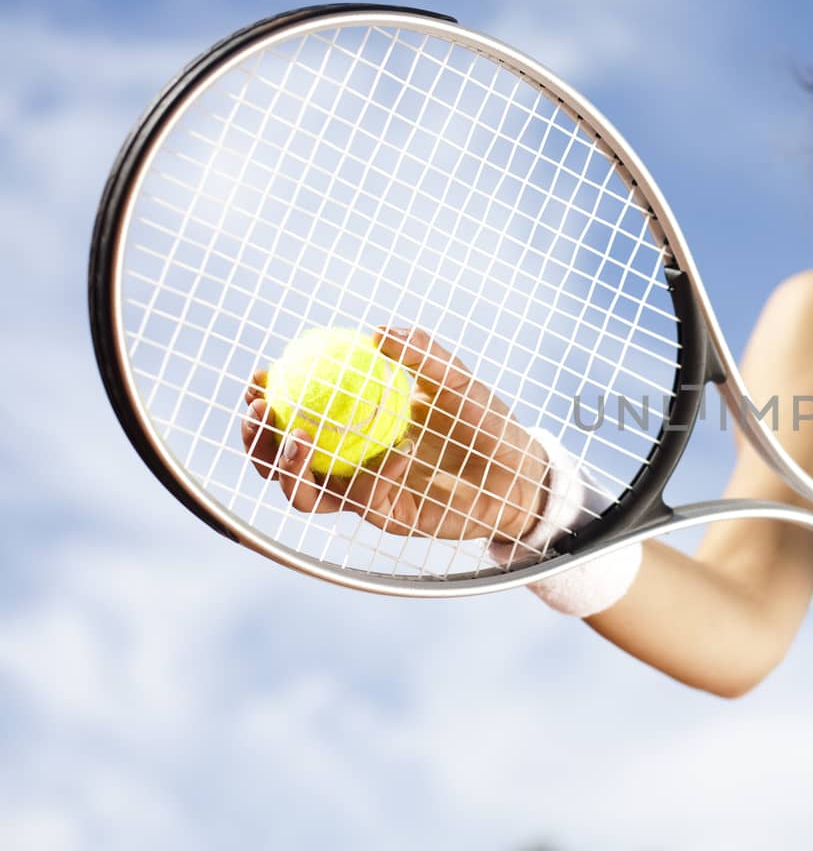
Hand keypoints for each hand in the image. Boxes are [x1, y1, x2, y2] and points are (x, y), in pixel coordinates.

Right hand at [240, 327, 548, 540]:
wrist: (518, 468)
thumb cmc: (484, 420)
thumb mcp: (455, 379)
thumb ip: (421, 354)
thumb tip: (376, 332)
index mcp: (349, 427)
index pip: (291, 417)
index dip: (263, 401)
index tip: (257, 376)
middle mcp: (347, 464)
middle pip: (278, 463)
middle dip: (256, 441)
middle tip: (261, 410)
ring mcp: (364, 493)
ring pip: (305, 495)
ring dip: (289, 469)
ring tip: (297, 438)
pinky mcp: (389, 518)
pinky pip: (368, 499)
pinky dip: (379, 474)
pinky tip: (402, 450)